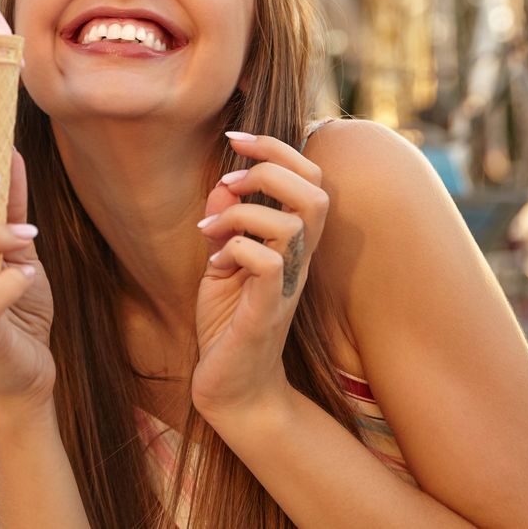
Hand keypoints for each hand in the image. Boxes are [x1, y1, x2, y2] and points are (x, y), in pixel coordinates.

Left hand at [191, 132, 327, 421]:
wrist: (231, 390)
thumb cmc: (229, 324)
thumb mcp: (221, 263)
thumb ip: (226, 222)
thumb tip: (223, 184)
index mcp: (292, 243)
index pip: (310, 178)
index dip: (277, 148)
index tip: (235, 138)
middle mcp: (298, 260)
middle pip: (316, 191)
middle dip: (270, 168)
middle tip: (229, 180)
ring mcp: (286, 285)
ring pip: (296, 222)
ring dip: (246, 210)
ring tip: (212, 226)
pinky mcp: (267, 310)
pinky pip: (268, 263)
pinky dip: (236, 248)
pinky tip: (215, 262)